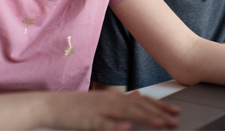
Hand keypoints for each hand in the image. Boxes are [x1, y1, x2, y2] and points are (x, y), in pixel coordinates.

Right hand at [46, 90, 179, 129]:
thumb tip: (138, 96)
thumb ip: (121, 101)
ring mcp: (100, 110)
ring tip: (161, 124)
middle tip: (175, 121)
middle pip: (139, 107)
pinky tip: (128, 129)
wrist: (49, 105)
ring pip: (127, 114)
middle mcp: (110, 101)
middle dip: (159, 113)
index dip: (160, 106)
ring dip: (145, 118)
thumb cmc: (75, 106)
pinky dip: (117, 127)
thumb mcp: (101, 101)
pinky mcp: (88, 121)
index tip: (175, 112)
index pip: (142, 101)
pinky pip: (105, 125)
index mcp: (114, 97)